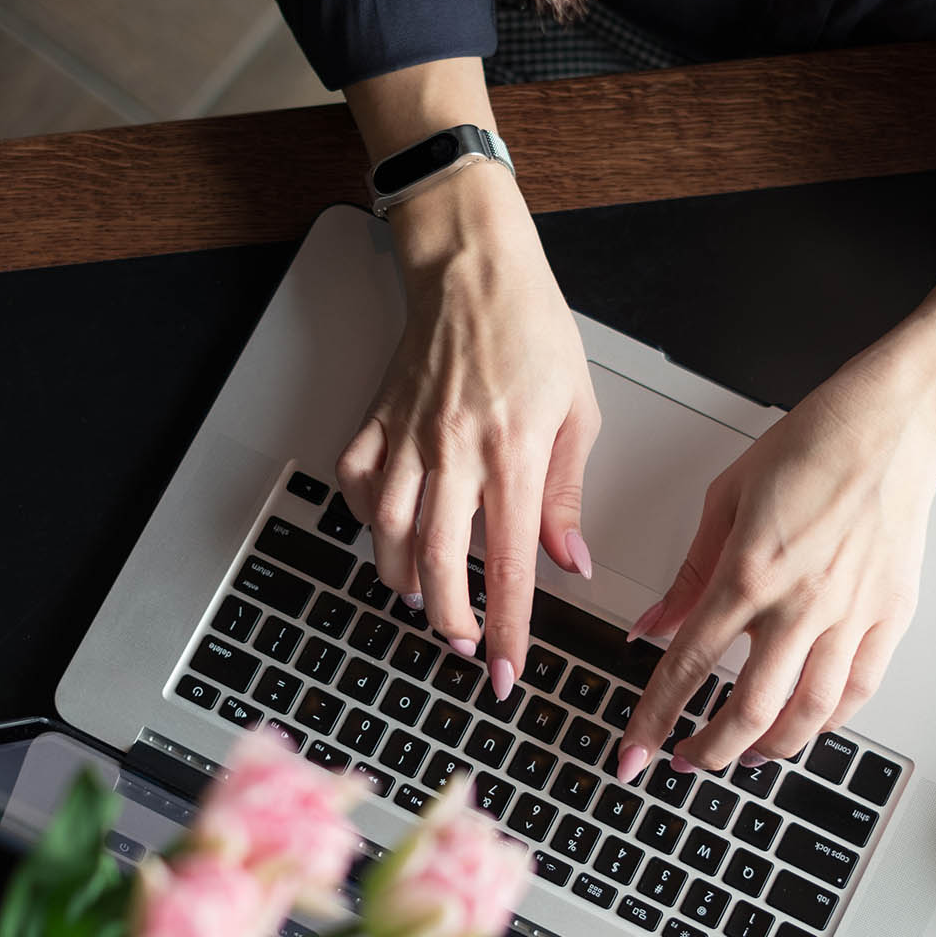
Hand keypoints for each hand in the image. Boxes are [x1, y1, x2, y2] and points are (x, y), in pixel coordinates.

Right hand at [336, 167, 599, 699]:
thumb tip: (570, 561)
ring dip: (406, 580)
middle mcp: (455, 450)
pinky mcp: (377, 419)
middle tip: (463, 645)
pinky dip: (367, 519)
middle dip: (450, 620)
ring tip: (427, 599)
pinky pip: (356, 484)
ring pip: (389, 533)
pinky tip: (387, 533)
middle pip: (441, 563)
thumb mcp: (579, 412)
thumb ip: (568, 495)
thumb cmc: (532, 329)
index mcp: (513, 452)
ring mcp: (408, 436)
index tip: (508, 671)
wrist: (474, 265)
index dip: (510, 627)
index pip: (512, 563)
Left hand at [615, 202, 935, 777]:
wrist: (891, 426)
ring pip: (807, 716)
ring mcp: (850, 617)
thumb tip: (653, 627)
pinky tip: (804, 727)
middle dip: (708, 752)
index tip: (635, 750)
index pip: (686, 668)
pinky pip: (857, 693)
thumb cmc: (812, 446)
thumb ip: (688, 575)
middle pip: (749, 712)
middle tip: (687, 762)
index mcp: (748, 573)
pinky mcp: (890, 618)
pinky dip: (827, 723)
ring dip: (767, 750)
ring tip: (741, 756)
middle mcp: (800, 605)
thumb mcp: (725, 500)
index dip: (655, 719)